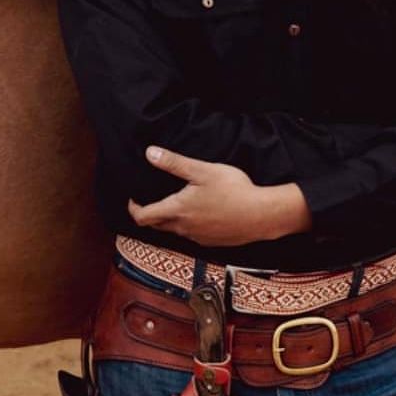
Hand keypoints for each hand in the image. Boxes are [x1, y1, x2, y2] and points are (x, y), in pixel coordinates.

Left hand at [127, 146, 278, 246]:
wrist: (262, 215)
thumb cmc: (233, 190)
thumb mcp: (203, 170)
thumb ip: (174, 162)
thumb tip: (149, 153)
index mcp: (177, 210)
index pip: (143, 216)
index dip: (133, 208)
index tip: (134, 198)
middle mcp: (183, 228)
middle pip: (156, 226)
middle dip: (151, 214)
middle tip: (154, 200)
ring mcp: (197, 237)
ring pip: (176, 231)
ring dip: (171, 220)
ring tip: (180, 204)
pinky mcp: (212, 242)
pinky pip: (193, 235)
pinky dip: (191, 226)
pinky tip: (204, 214)